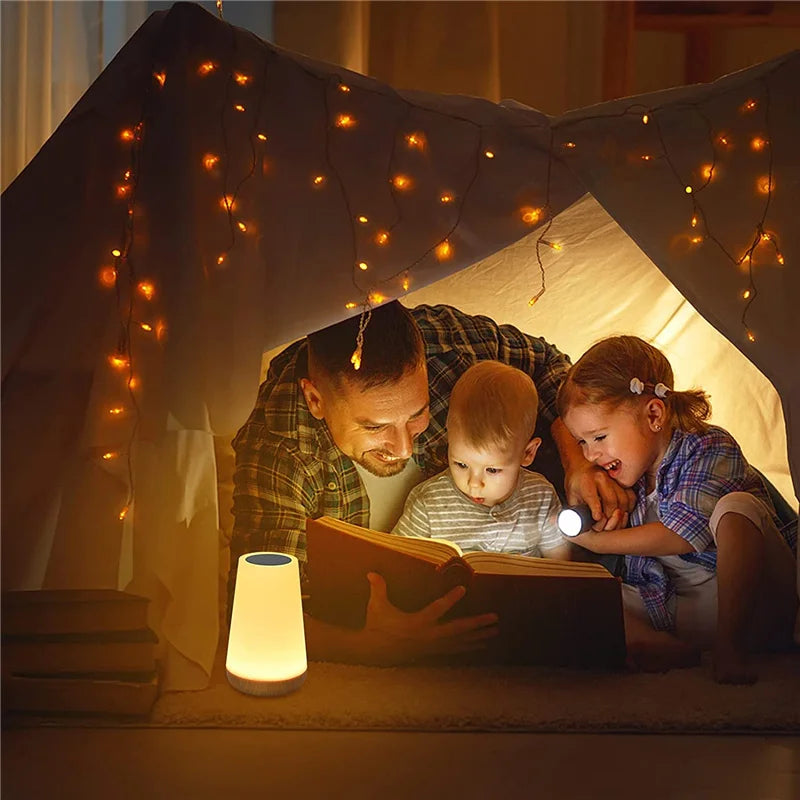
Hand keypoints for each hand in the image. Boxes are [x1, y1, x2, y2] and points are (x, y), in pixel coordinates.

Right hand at [358, 572, 498, 664]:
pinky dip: (469, 646)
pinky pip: (455, 649)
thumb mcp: (376, 606)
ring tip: (494, 631)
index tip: (463, 589)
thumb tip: (372, 572)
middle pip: (458, 630)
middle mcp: (428, 635)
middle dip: (477, 624)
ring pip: (460, 641)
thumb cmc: (377, 626)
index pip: (436, 609)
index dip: (450, 599)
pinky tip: (480, 644)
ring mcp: (432, 645)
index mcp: (416, 623)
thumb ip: (378, 588)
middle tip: (494, 618)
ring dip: (478, 636)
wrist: (374, 651)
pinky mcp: (432, 651)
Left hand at [565, 462, 634, 530]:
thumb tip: (577, 525)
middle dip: (609, 519)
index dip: (596, 510)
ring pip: (623, 501)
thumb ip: (575, 510)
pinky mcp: (623, 484)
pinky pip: (631, 498)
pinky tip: (621, 516)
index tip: (597, 519)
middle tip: (604, 528)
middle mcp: (602, 478)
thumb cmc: (576, 482)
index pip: (592, 496)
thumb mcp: (571, 495)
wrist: (583, 467)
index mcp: (586, 480)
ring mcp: (614, 481)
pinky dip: (628, 509)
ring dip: (620, 517)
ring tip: (612, 525)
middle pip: (611, 501)